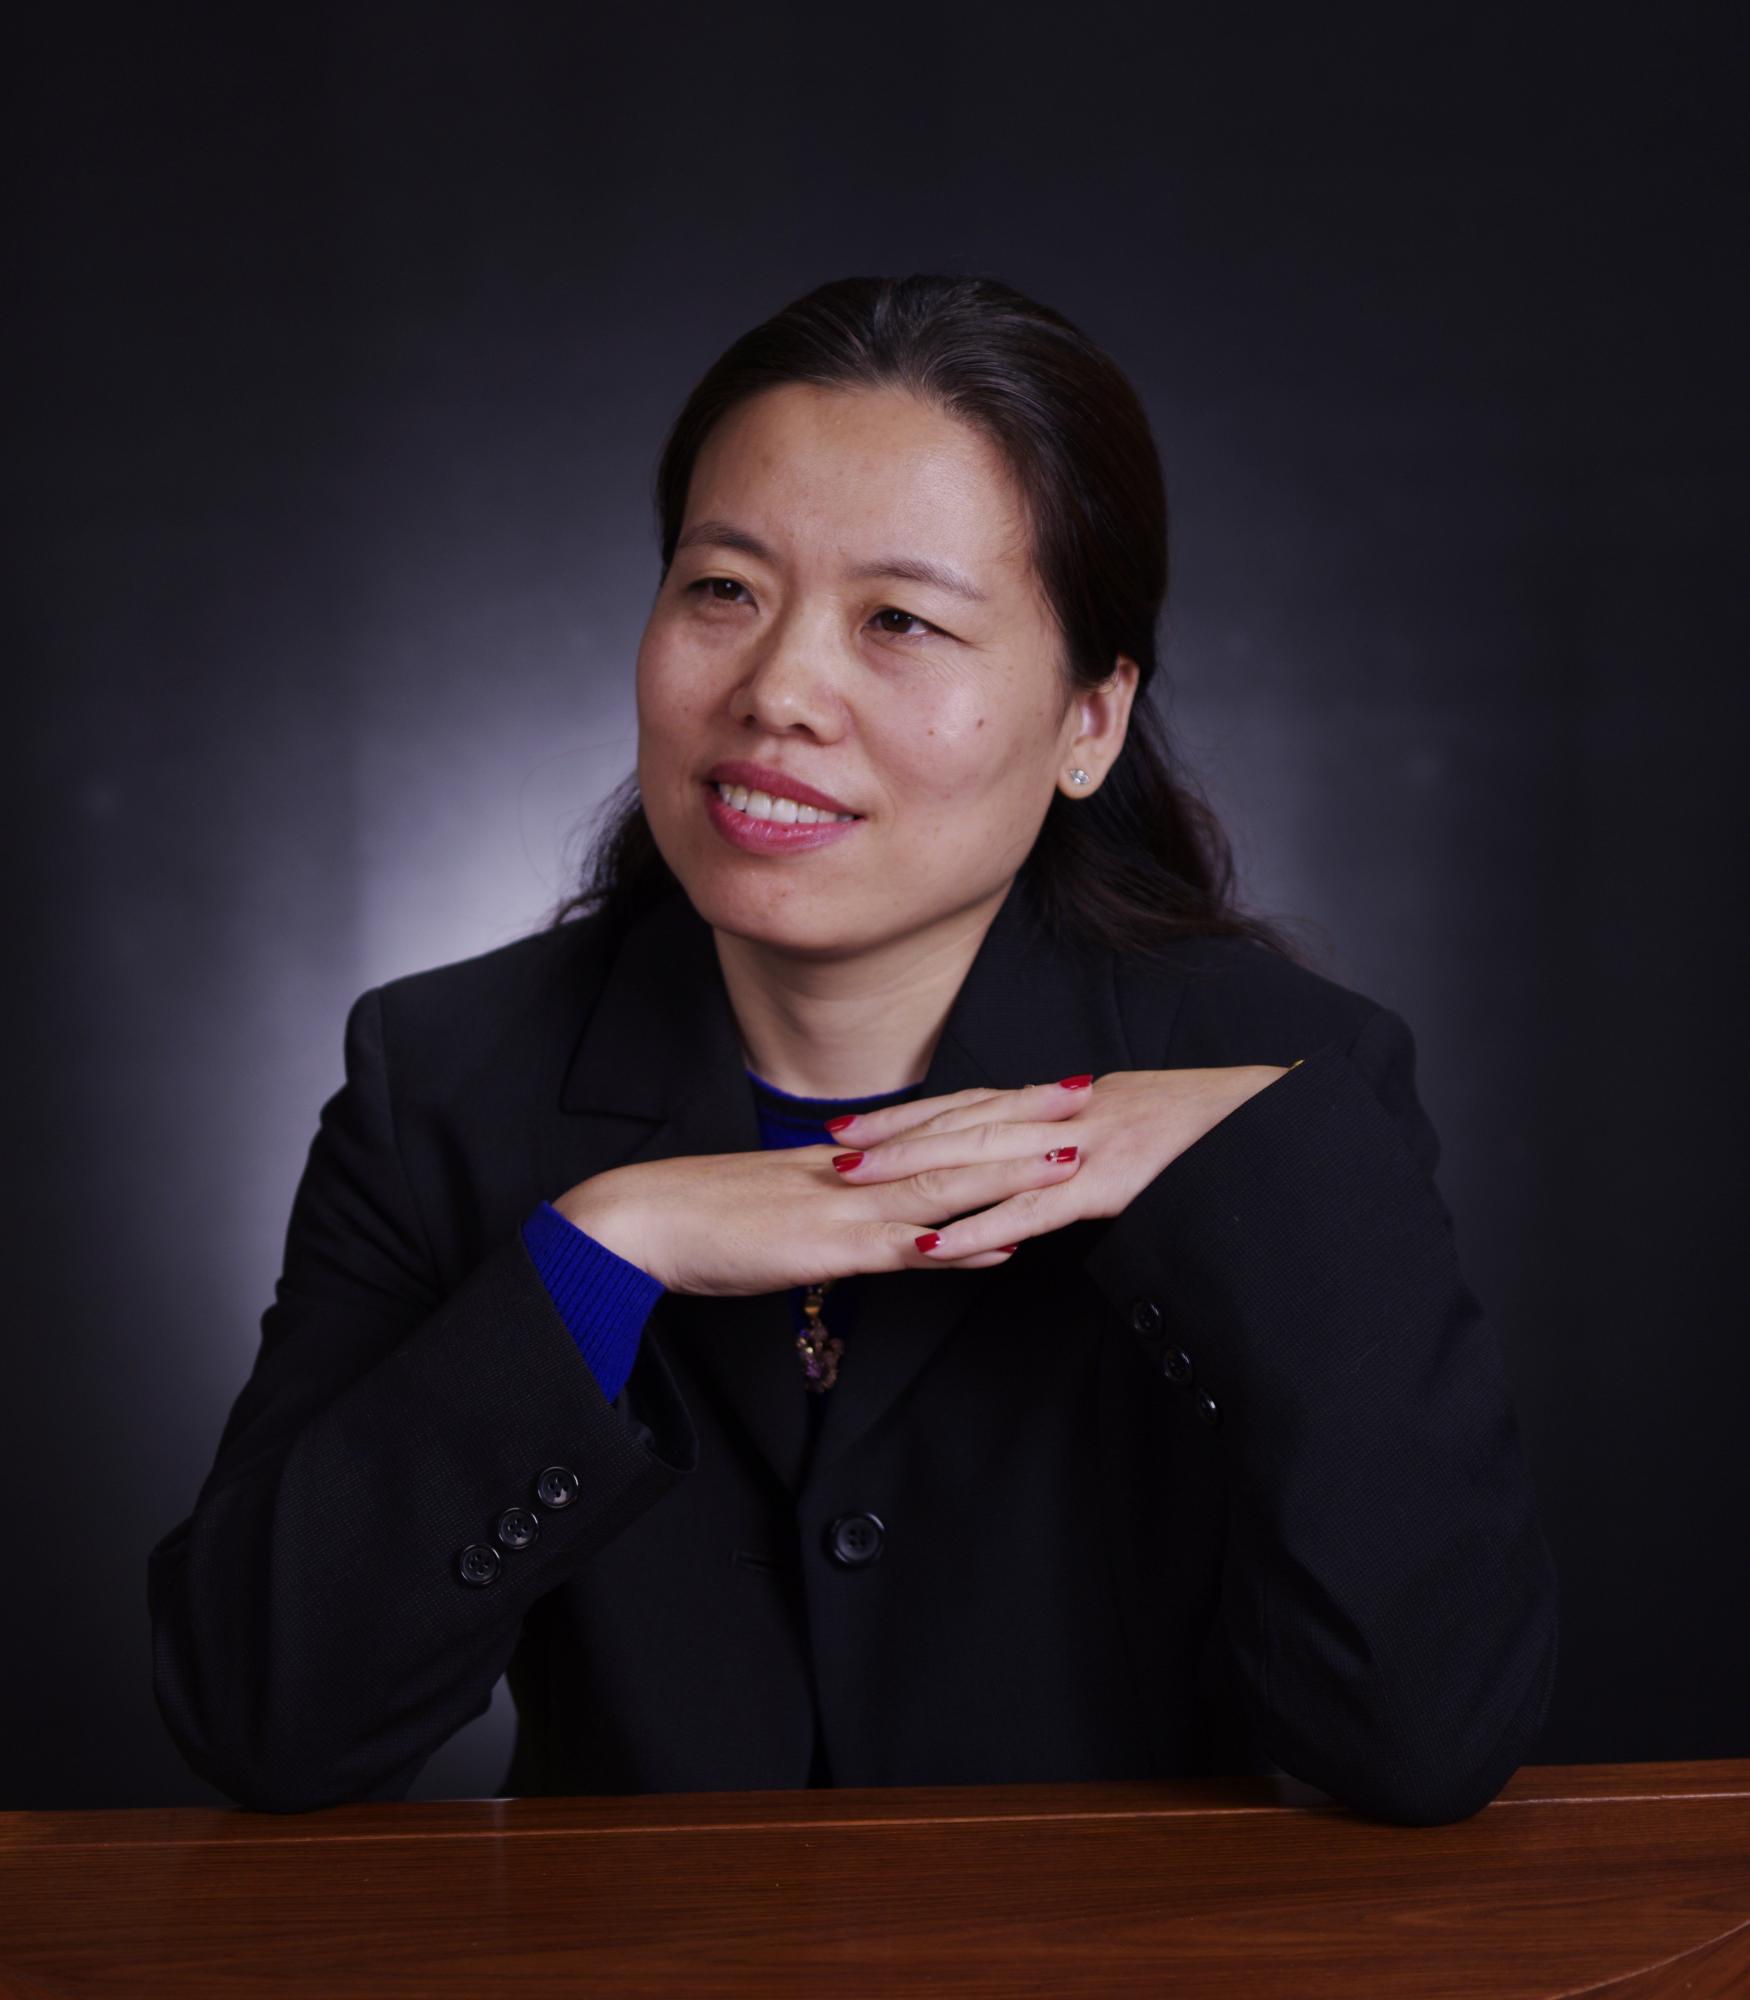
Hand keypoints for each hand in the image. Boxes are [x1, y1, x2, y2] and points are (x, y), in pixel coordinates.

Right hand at [553, 1075, 1096, 1296]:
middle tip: (1085, 1094)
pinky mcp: (822, 1250)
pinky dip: (953, 1247)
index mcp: (841, 1160)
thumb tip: (885, 1223)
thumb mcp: (780, 1211)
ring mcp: (840, 1208)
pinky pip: (898, 1250)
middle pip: (950, 1140)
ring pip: (939, 1187)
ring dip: (1007, 1174)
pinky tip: (999, 1246)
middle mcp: (850, 1173)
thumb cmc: (698, 1218)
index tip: (1045, 1090)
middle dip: (1023, 1121)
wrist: (636, 1222)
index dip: (994, 1107)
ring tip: (1070, 1160)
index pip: (932, 1125)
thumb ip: (835, 1213)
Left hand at [824, 1064, 1296, 1259]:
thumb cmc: (1219, 1128)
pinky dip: (982, 1228)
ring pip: (983, 1159)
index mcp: (1073, 1100)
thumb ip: (1091, 1144)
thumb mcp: (1144, 1127)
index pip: (975, 1104)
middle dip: (893, 1139)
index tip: (858, 1124)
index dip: (914, 1115)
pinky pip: (1033, 1210)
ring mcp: (1085, 1145)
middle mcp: (1067, 1113)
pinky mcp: (1111, 1182)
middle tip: (830, 1150)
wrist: (1282, 1118)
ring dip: (915, 1175)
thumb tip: (1056, 1165)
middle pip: (962, 1124)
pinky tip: (937, 1247)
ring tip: (856, 1188)